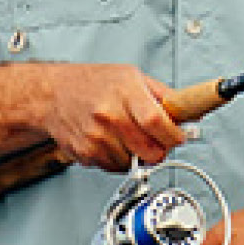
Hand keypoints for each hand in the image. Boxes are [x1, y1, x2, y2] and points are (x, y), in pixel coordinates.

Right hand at [30, 63, 187, 172]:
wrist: (52, 95)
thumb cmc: (92, 84)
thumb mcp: (131, 77)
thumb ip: (162, 96)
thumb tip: (191, 112)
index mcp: (125, 92)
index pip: (157, 122)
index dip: (173, 135)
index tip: (178, 137)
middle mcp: (109, 115)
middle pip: (150, 150)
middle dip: (159, 150)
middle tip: (155, 140)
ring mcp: (96, 137)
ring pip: (134, 163)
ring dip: (136, 155)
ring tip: (125, 135)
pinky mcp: (86, 153)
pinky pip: (114, 167)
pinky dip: (118, 158)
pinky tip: (110, 141)